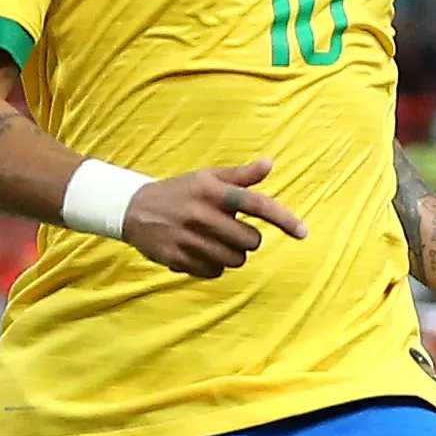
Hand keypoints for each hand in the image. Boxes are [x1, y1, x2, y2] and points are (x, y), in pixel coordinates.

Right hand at [122, 160, 305, 279]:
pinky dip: (213, 266)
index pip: (257, 205)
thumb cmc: (180, 191)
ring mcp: (189, 238)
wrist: (133, 209)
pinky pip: (213, 272)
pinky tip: (200, 253)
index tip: (303, 233)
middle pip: (250, 241)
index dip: (283, 219)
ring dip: (231, 255)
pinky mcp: (178, 258)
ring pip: (234, 260)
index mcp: (213, 191)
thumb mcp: (207, 178)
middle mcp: (202, 214)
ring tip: (215, 243)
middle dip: (247, 240)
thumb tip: (270, 164)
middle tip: (231, 232)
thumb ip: (240, 175)